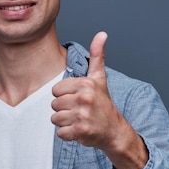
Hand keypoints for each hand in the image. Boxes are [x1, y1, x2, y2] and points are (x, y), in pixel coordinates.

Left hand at [51, 31, 126, 150]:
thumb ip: (97, 55)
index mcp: (85, 84)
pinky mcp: (80, 131)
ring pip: (55, 119)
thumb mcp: (99, 78)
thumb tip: (102, 34)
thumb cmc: (103, 103)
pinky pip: (60, 133)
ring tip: (79, 120)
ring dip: (65, 122)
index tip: (77, 98)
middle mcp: (84, 98)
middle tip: (79, 110)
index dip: (64, 95)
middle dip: (64, 109)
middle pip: (54, 104)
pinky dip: (67, 134)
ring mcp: (82, 115)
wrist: (114, 130)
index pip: (55, 90)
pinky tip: (79, 130)